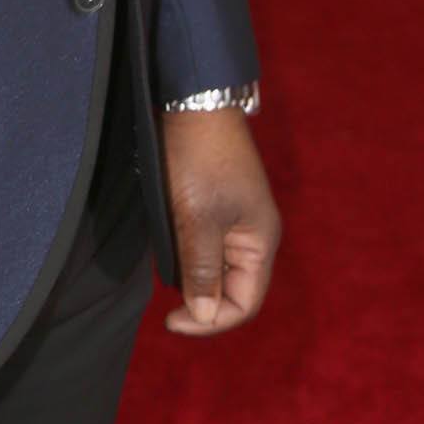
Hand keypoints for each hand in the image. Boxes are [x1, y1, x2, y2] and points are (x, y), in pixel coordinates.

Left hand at [161, 107, 280, 336]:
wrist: (193, 102)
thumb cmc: (200, 161)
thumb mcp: (197, 220)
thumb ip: (202, 270)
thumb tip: (204, 315)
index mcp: (260, 242)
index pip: (245, 303)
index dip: (211, 321)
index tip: (171, 320)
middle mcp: (253, 234)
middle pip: (231, 287)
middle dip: (199, 296)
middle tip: (164, 298)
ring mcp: (235, 218)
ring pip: (215, 266)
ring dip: (191, 273)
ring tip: (163, 266)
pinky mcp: (216, 203)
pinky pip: (205, 243)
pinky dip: (186, 251)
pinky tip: (166, 244)